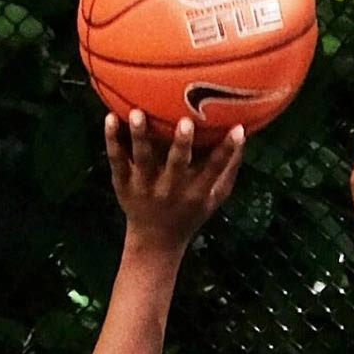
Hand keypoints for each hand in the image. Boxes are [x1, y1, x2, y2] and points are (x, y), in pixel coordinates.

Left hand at [105, 111, 245, 246]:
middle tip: (185, 122)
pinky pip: (116, 160)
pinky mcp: (123, 184)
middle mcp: (169, 189)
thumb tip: (243, 134)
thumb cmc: (190, 213)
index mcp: (195, 192)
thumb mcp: (215, 198)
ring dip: (139, 135)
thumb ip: (229, 169)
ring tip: (136, 112)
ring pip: (141, 158)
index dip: (227, 150)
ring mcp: (144, 186)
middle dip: (181, 144)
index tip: (237, 128)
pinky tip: (109, 117)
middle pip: (176, 164)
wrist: (154, 241)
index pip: (214, 169)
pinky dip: (112, 140)